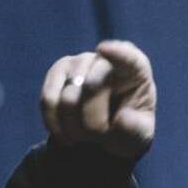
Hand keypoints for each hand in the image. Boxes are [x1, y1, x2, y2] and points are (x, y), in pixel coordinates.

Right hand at [40, 40, 155, 159]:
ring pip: (68, 99)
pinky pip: (48, 101)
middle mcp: (106, 59)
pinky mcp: (56, 74)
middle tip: (100, 138)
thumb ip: (136, 129)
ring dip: (75, 128)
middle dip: (94, 124)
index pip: (129, 57)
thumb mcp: (139, 136)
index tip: (103, 49)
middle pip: (92, 88)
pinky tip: (65, 136)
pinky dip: (55, 124)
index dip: (117, 53)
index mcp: (135, 70)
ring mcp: (79, 62)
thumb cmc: (127, 130)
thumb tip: (123, 119)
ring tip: (85, 137)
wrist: (104, 135)